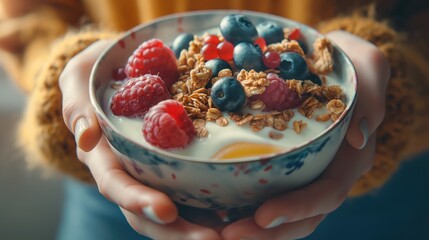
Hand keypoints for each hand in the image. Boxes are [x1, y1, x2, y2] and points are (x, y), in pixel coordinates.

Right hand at [59, 40, 221, 239]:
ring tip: (235, 234)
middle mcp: (131, 171)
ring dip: (202, 227)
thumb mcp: (79, 80)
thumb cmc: (95, 74)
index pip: (117, 186)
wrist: (117, 70)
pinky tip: (241, 210)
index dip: (139, 201)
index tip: (167, 211)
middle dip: (178, 231)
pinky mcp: (177, 163)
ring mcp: (155, 170)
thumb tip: (87, 139)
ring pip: (176, 209)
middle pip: (149, 213)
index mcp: (105, 157)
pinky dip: (215, 204)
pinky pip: (194, 190)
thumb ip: (78, 106)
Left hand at [221, 30, 389, 239]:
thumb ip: (369, 95)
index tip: (263, 216)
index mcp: (348, 159)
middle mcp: (326, 172)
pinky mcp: (282, 164)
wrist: (329, 61)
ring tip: (216, 230)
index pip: (327, 194)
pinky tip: (214, 207)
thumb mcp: (366, 66)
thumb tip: (358, 138)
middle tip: (227, 235)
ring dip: (251, 227)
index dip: (297, 209)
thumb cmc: (348, 63)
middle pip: (301, 216)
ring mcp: (304, 171)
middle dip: (266, 232)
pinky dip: (243, 204)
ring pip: (282, 213)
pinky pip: (265, 191)